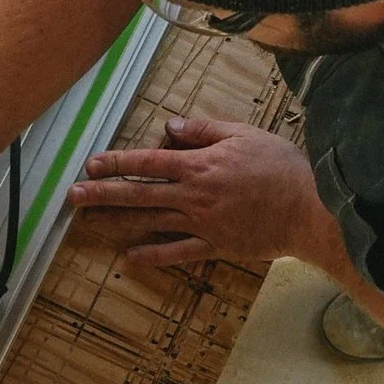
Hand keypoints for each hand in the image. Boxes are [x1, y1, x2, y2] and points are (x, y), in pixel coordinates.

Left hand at [65, 116, 324, 268]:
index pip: (147, 162)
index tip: (91, 165)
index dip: (116, 163)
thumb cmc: (281, 167)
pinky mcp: (216, 246)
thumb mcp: (243, 134)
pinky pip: (178, 252)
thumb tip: (171, 126)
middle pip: (139, 193)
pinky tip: (131, 256)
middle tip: (72, 197)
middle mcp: (193, 195)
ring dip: (118, 222)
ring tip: (90, 223)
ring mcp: (202, 223)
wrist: (311, 208)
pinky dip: (153, 255)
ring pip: (150, 222)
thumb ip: (204, 130)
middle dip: (102, 194)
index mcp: (199, 165)